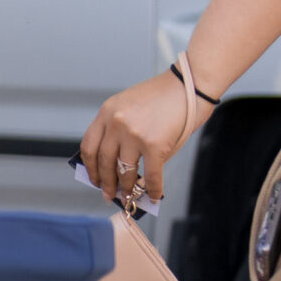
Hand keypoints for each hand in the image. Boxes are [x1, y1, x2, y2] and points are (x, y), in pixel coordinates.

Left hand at [78, 71, 202, 205]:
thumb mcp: (130, 106)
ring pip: (125, 171)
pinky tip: (155, 196)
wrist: (191, 83)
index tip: (94, 179)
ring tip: (128, 196)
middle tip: (108, 195)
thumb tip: (119, 166)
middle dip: (106, 182)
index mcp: (107, 112)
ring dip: (127, 188)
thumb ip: (120, 131)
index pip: (89, 145)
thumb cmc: (165, 96)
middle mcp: (116, 123)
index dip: (90, 167)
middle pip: (104, 161)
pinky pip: (151, 175)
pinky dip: (153, 189)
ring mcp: (134, 134)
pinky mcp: (155, 144)